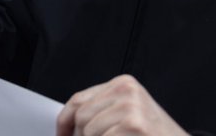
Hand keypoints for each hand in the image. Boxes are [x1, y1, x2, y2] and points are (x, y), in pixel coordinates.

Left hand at [56, 75, 185, 135]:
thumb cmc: (154, 135)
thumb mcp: (127, 115)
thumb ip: (101, 113)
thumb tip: (68, 127)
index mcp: (122, 84)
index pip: (78, 100)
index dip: (65, 122)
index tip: (61, 135)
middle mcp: (126, 90)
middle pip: (81, 116)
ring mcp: (131, 106)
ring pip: (89, 131)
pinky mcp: (134, 124)